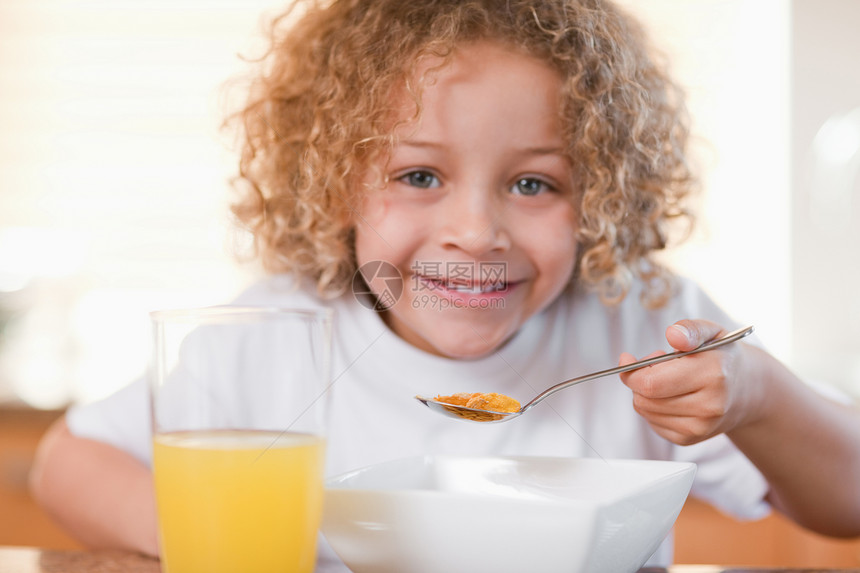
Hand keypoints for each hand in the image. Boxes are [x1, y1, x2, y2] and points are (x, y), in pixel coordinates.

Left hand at [619, 319, 759, 445]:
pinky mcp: (690, 439)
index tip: (627, 359)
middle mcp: (709, 406)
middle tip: (656, 366)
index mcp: (713, 375)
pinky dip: (653, 408)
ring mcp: (701, 427)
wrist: (747, 390)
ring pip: (645, 411)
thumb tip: (673, 334)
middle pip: (644, 399)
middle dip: (638, 380)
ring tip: (668, 380)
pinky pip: (652, 423)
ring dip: (646, 394)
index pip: (651, 383)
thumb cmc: (721, 357)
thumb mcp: (711, 332)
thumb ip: (690, 329)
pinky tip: (672, 396)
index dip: (631, 372)